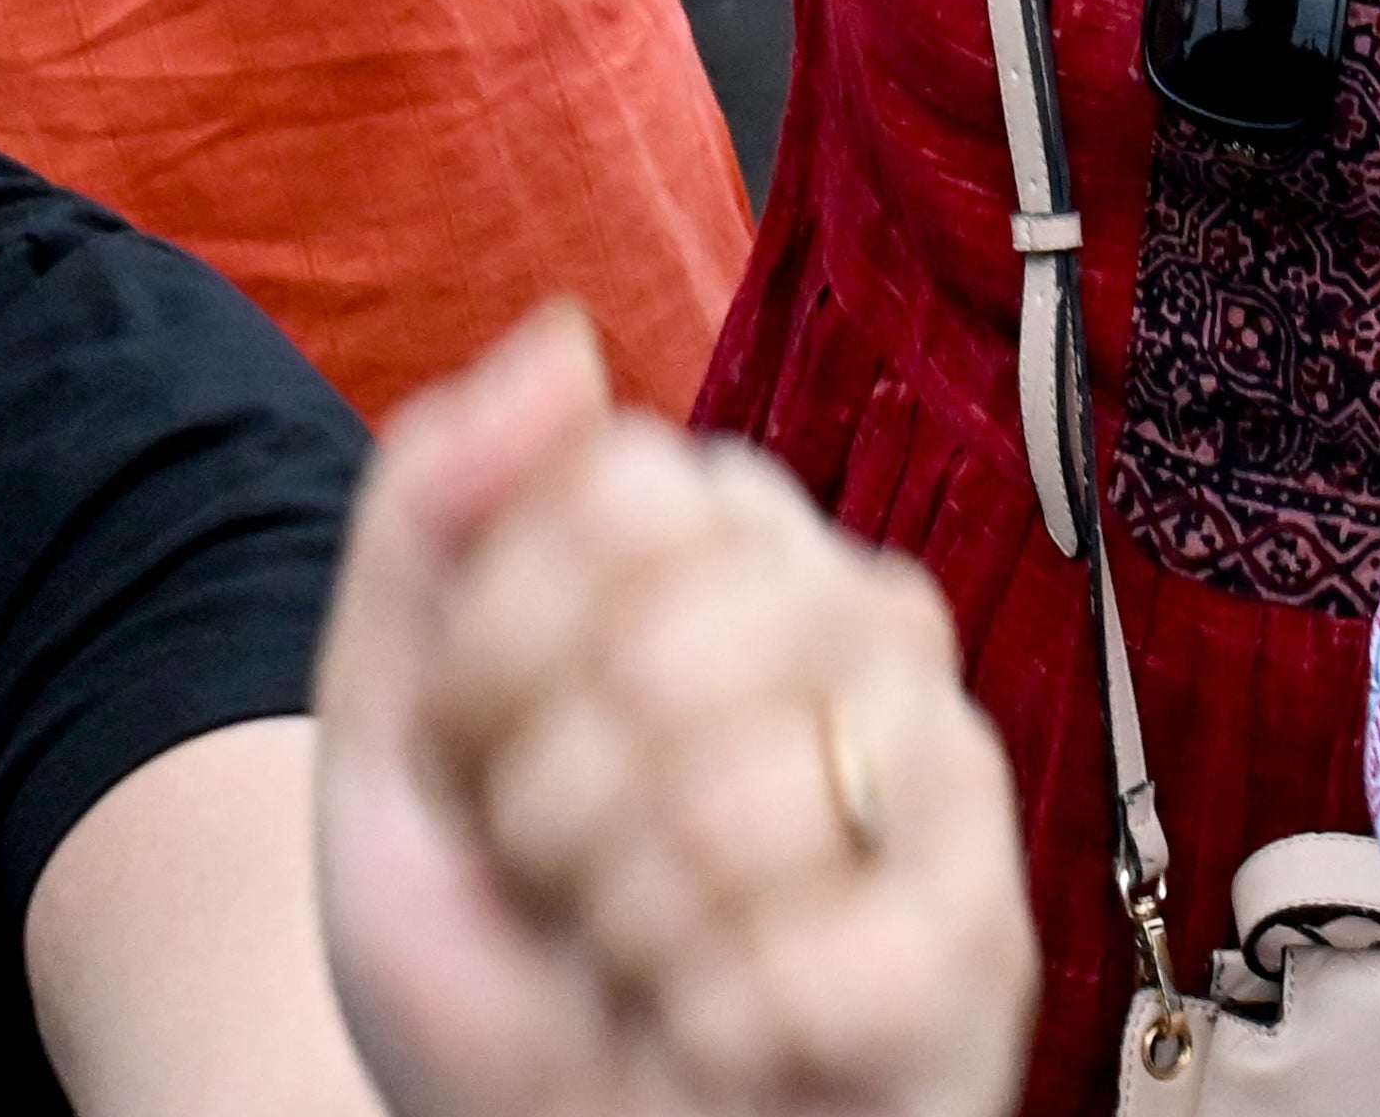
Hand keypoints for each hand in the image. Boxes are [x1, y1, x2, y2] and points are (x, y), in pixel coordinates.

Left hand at [318, 312, 1031, 1116]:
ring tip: (648, 960)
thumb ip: (435, 523)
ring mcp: (937, 767)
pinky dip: (718, 1024)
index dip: (497, 657)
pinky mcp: (982, 939)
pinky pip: (819, 957)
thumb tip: (563, 341)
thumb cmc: (504, 958)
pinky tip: (720, 1037)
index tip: (486, 758)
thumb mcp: (397, 743)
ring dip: (630, 926)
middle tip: (569, 882)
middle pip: (661, 642)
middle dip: (552, 807)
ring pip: (737, 799)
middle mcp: (856, 616)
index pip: (608, 491)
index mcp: (724, 543)